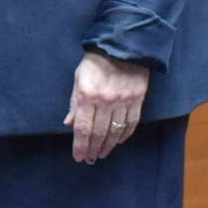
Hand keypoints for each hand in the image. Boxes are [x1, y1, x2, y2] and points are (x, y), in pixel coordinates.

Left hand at [64, 49, 148, 163]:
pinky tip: (117, 142)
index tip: (78, 157)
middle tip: (90, 159)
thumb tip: (69, 124)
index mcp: (88, 95)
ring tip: (102, 154)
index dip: (80, 145)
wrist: (122, 47)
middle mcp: (105, 101)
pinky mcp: (137, 100)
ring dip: (108, 146)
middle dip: (93, 149)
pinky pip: (131, 123)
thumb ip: (74, 103)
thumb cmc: (94, 63)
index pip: (83, 128)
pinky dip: (124, 135)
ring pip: (115, 131)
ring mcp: (123, 102)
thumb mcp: (78, 79)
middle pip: (99, 133)